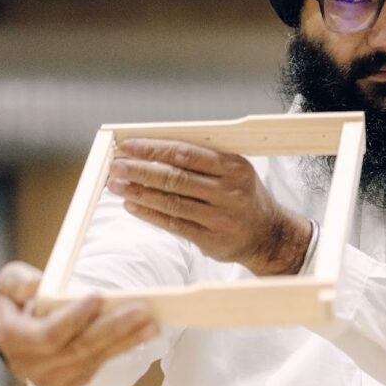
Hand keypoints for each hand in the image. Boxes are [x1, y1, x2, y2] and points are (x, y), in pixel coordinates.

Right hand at [0, 261, 158, 385]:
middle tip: (140, 310)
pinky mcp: (72, 382)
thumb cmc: (17, 303)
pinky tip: (144, 334)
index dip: (74, 317)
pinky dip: (123, 348)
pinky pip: (100, 364)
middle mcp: (31, 365)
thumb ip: (18, 282)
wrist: (20, 335)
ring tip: (152, 324)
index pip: (48, 334)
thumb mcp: (9, 285)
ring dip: (126, 340)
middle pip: (78, 348)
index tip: (98, 296)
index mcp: (12, 339)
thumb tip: (37, 286)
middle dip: (112, 328)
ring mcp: (52, 378)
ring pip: (94, 358)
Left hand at [108, 139, 311, 276]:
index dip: (153, 149)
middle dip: (141, 170)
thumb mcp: (233, 172)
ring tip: (117, 185)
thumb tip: (151, 151)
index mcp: (235, 167)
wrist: (268, 235)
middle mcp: (230, 191)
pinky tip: (132, 206)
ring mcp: (222, 217)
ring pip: (172, 201)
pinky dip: (150, 214)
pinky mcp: (212, 239)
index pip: (186, 153)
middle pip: (176, 177)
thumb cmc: (242, 197)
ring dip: (140, 192)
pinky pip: (174, 224)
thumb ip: (200, 161)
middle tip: (116, 166)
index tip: (128, 147)